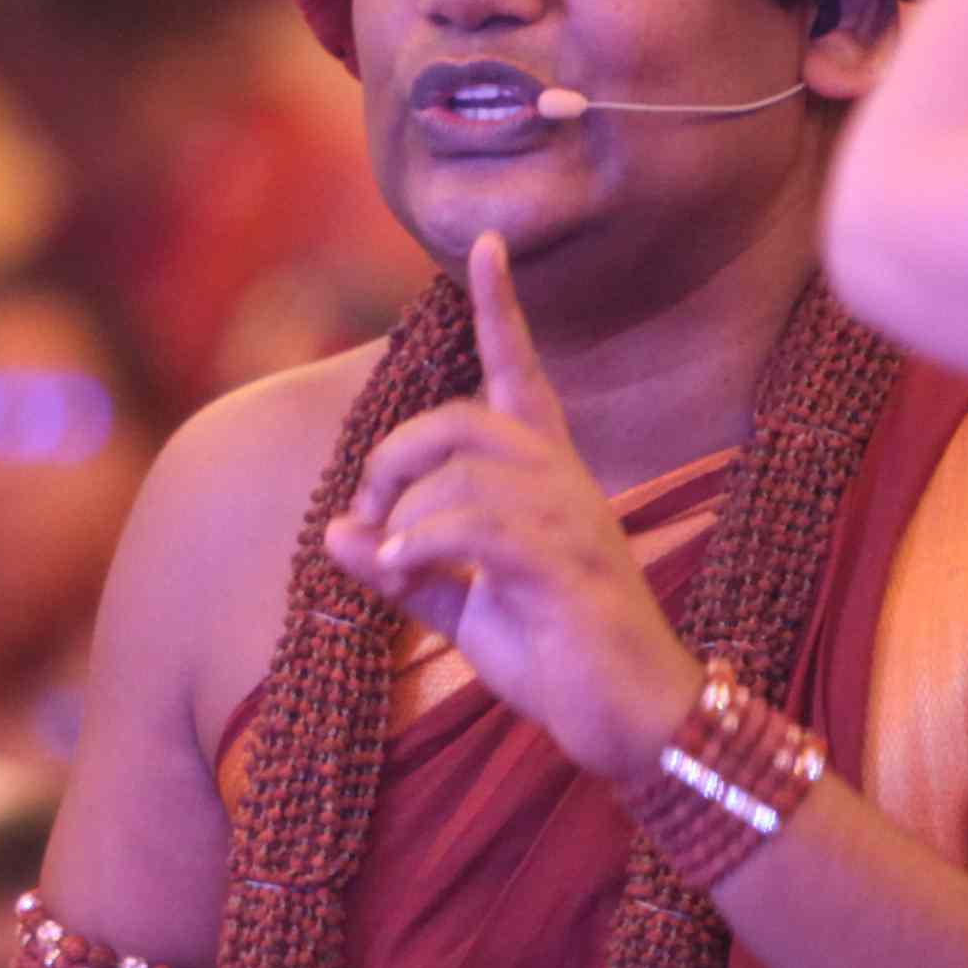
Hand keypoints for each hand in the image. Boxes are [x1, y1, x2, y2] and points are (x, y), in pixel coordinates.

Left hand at [320, 236, 704, 780]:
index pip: (522, 372)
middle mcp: (564, 482)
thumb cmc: (559, 660)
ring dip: (403, 515)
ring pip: (462, 471)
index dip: (500, 308)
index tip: (486, 243)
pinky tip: (399, 571)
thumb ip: (404, 567)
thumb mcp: (465, 610)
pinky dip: (419, 543)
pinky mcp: (568, 566)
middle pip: (462, 420)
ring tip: (388, 563)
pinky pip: (476, 524)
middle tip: (371, 521)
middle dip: (395, 460)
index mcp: (547, 478)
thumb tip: (333, 529)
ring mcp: (572, 520)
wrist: (634, 724)